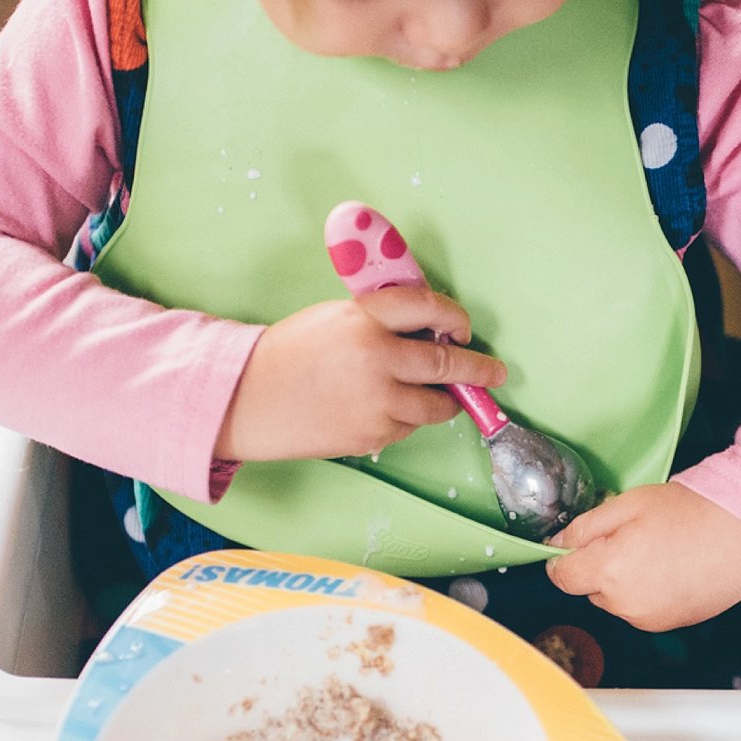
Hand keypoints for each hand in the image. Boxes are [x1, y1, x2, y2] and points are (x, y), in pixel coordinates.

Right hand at [216, 288, 505, 461]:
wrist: (246, 400)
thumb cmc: (288, 354)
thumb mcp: (334, 318)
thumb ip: (380, 320)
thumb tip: (428, 330)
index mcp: (366, 318)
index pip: (428, 307)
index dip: (454, 315)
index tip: (463, 326)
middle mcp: (377, 357)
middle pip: (447, 362)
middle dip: (477, 368)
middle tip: (494, 372)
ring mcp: (377, 401)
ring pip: (436, 403)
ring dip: (446, 399)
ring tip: (445, 395)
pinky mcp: (372, 434)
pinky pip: (408, 426)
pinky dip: (408, 418)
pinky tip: (387, 408)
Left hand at [546, 483, 740, 632]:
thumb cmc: (692, 512)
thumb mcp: (629, 503)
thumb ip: (585, 527)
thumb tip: (557, 545)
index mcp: (609, 570)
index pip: (562, 577)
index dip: (563, 559)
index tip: (575, 546)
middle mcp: (625, 603)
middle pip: (590, 589)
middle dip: (600, 566)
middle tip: (632, 537)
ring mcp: (649, 618)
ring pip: (617, 601)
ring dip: (624, 581)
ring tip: (658, 552)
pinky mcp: (671, 624)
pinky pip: (642, 610)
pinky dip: (648, 593)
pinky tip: (672, 569)